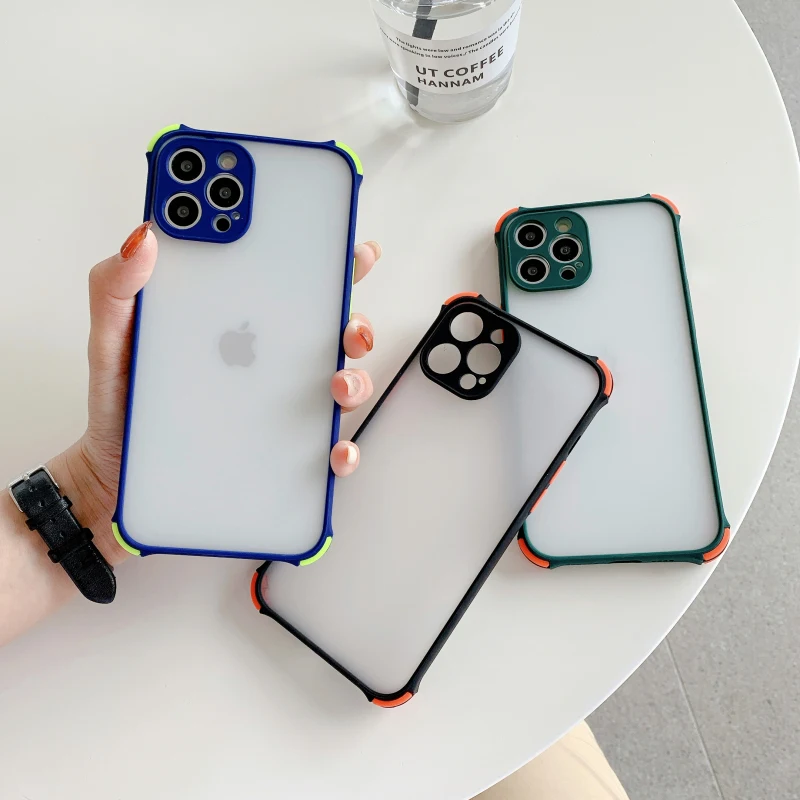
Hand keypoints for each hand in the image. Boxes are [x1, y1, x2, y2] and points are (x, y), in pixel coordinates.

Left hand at [52, 223, 380, 564]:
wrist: (115, 475)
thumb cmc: (122, 402)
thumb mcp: (113, 339)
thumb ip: (118, 287)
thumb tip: (143, 237)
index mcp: (237, 323)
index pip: (291, 284)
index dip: (328, 260)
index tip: (351, 247)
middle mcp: (269, 362)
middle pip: (332, 333)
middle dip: (356, 322)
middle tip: (348, 326)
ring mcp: (282, 406)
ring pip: (342, 386)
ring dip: (354, 382)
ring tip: (336, 385)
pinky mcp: (283, 452)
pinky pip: (325, 451)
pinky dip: (342, 450)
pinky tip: (333, 451)